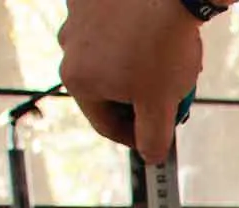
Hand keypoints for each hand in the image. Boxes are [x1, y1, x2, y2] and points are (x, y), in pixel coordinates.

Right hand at [58, 0, 204, 162]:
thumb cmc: (163, 46)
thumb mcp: (162, 102)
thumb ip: (153, 136)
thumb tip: (150, 156)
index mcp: (78, 81)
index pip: (106, 124)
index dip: (136, 137)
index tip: (158, 137)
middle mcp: (68, 49)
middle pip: (107, 90)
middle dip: (140, 98)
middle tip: (170, 96)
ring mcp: (77, 20)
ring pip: (110, 58)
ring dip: (137, 67)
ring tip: (171, 61)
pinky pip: (113, 28)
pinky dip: (133, 36)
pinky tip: (159, 33)